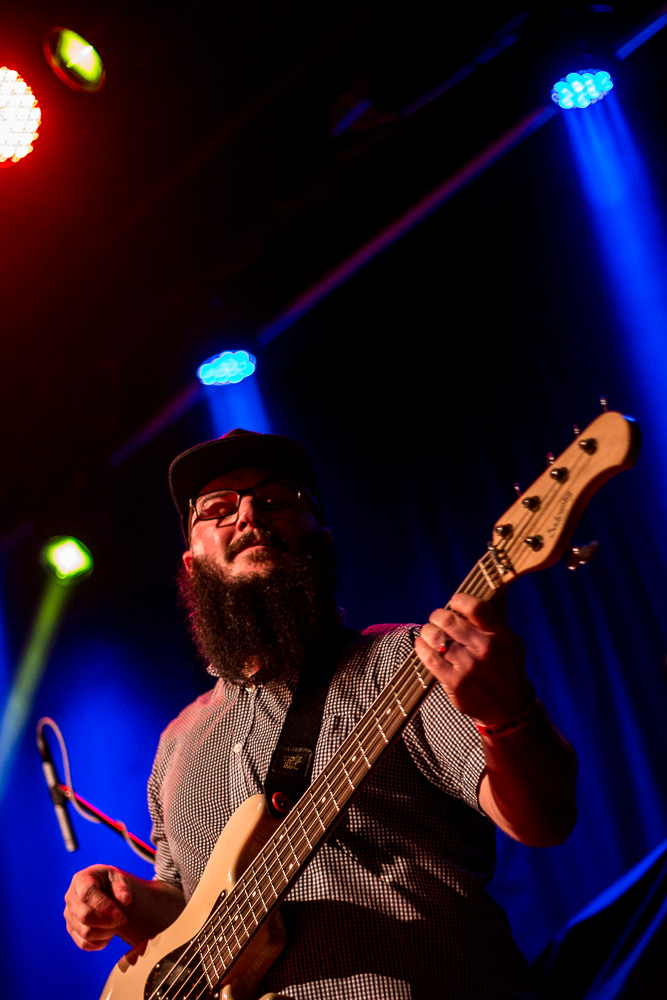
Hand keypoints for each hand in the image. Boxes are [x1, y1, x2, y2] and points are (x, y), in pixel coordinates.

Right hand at [64, 865, 132, 950]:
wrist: (104, 890)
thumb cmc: (111, 882)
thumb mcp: (118, 878)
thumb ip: (122, 887)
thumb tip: (125, 899)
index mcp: (81, 880)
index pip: (87, 894)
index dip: (103, 906)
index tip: (119, 914)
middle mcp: (70, 897)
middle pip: (85, 916)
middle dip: (107, 921)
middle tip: (123, 919)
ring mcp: (69, 915)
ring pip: (85, 932)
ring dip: (106, 932)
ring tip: (118, 925)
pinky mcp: (71, 929)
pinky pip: (83, 943)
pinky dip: (100, 943)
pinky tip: (110, 934)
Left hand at [415, 593, 533, 725]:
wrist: (510, 710)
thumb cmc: (508, 668)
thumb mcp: (511, 641)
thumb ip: (496, 616)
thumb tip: (491, 585)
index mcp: (502, 635)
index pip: (474, 606)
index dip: (459, 600)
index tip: (454, 602)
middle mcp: (486, 649)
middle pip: (448, 619)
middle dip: (437, 615)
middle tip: (436, 618)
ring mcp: (469, 667)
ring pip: (435, 637)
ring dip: (428, 631)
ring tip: (429, 632)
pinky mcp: (454, 683)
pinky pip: (428, 658)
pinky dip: (422, 648)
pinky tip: (423, 645)